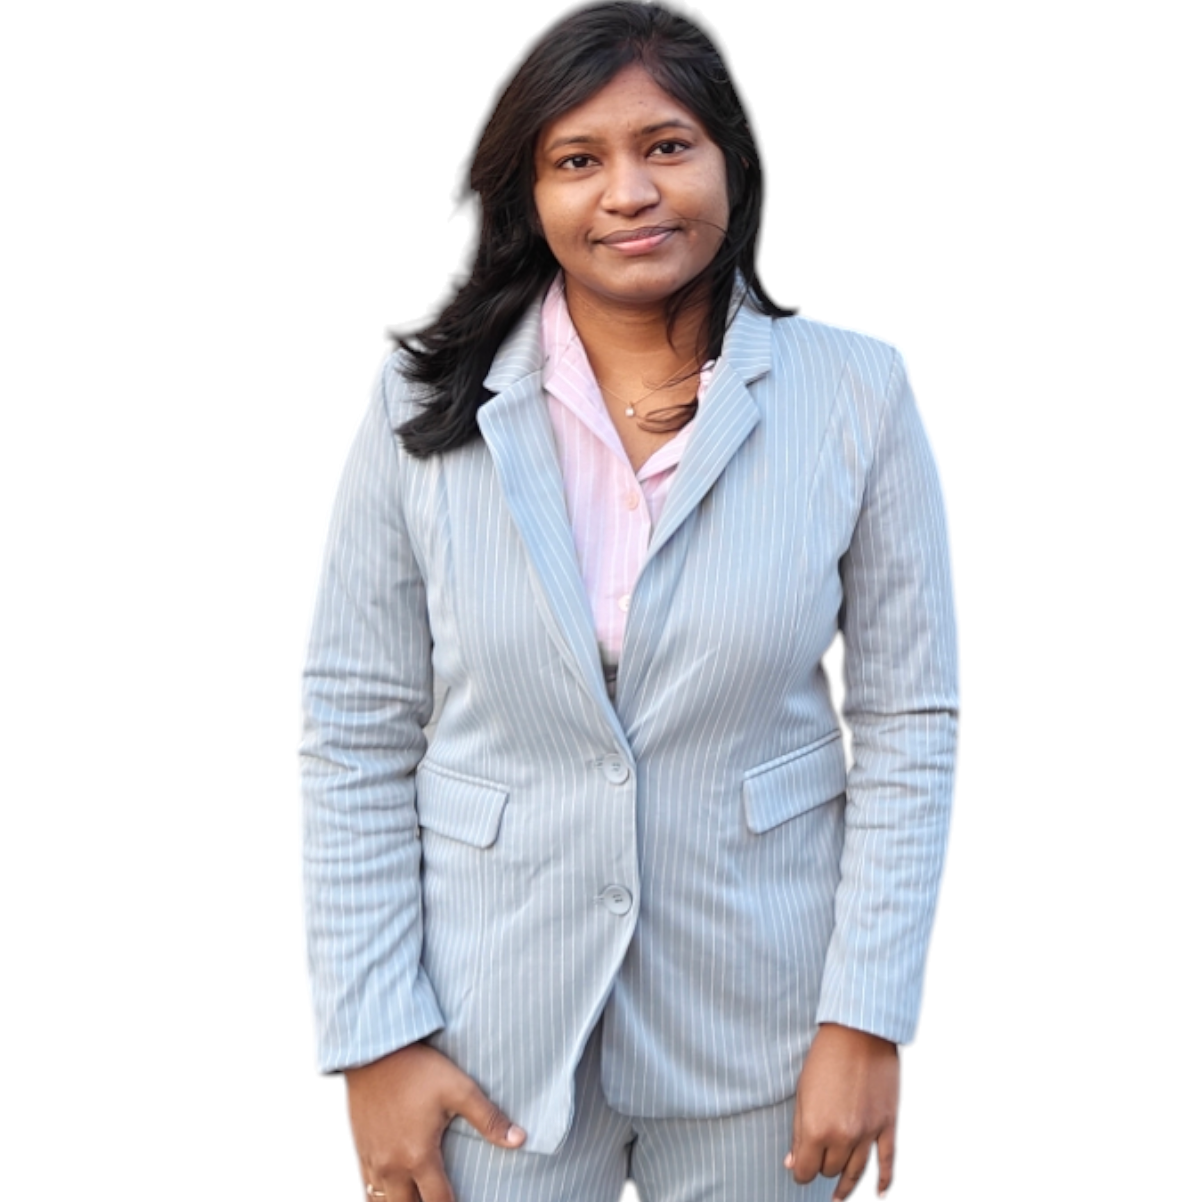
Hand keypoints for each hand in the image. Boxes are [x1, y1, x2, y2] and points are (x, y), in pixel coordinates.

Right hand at [347, 1041, 525, 1201]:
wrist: (374, 1051)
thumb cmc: (417, 1068)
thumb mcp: (459, 1089)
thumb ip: (489, 1118)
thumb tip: (520, 1139)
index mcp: (418, 1156)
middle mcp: (391, 1166)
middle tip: (442, 1197)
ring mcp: (372, 1160)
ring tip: (420, 1195)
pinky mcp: (360, 1148)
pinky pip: (367, 1187)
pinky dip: (381, 1194)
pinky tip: (394, 1188)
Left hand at [784, 1023, 897, 1199]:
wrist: (858, 1032)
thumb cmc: (825, 1058)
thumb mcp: (802, 1093)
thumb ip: (799, 1131)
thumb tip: (794, 1162)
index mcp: (817, 1129)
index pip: (806, 1170)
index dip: (800, 1170)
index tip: (798, 1167)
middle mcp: (844, 1137)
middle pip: (831, 1170)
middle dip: (821, 1166)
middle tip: (817, 1160)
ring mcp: (868, 1133)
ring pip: (856, 1171)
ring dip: (845, 1183)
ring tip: (837, 1195)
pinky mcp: (887, 1124)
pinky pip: (887, 1162)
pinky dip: (883, 1180)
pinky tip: (877, 1192)